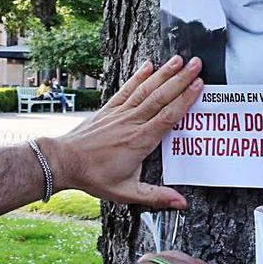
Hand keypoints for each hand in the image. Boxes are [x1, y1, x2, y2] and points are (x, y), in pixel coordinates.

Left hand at [41, 56, 201, 208]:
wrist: (63, 162)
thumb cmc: (94, 177)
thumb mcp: (126, 193)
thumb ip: (156, 196)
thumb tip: (182, 203)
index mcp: (140, 141)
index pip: (168, 116)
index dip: (185, 99)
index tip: (199, 85)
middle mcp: (132, 122)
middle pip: (161, 96)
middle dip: (180, 79)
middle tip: (197, 64)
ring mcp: (120, 113)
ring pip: (146, 89)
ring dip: (164, 73)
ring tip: (179, 59)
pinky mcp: (109, 109)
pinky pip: (127, 89)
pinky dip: (138, 76)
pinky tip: (149, 65)